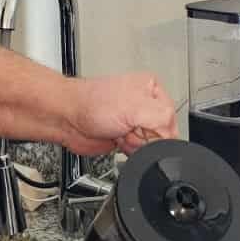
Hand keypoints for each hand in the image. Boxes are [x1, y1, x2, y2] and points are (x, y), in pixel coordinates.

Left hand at [64, 73, 178, 155]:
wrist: (68, 118)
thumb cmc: (91, 103)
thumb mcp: (135, 106)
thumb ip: (161, 119)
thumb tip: (172, 135)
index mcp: (152, 88)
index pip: (172, 117)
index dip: (158, 128)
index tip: (142, 125)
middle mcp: (145, 104)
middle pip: (161, 133)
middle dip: (145, 137)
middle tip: (128, 128)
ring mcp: (134, 121)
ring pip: (150, 145)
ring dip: (135, 144)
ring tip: (120, 131)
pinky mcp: (125, 137)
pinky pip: (138, 152)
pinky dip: (129, 150)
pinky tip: (117, 139)